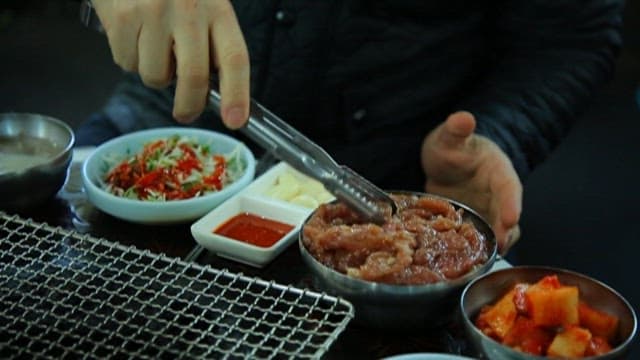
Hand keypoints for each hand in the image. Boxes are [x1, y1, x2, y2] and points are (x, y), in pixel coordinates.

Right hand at [92, 0, 249, 127]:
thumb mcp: (206, 7)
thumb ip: (213, 45)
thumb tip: (219, 95)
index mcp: (218, 9)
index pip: (234, 58)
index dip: (237, 94)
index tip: (236, 121)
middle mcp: (188, 10)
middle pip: (194, 77)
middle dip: (189, 105)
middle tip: (185, 111)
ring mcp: (153, 13)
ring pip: (156, 76)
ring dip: (155, 74)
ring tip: (154, 47)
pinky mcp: (121, 17)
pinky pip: (127, 64)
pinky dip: (130, 58)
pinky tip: (134, 34)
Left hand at [421, 111, 522, 254]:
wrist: (442, 162)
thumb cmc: (450, 147)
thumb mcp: (448, 137)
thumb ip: (456, 130)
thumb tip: (463, 118)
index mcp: (497, 171)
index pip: (509, 187)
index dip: (512, 203)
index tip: (512, 217)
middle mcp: (497, 194)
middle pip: (507, 214)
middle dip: (505, 231)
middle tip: (500, 245)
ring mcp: (487, 211)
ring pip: (497, 230)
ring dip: (493, 243)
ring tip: (486, 258)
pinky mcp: (474, 224)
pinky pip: (478, 238)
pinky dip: (475, 248)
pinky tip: (466, 260)